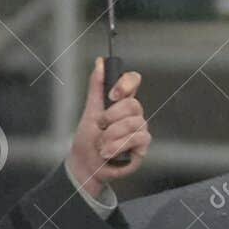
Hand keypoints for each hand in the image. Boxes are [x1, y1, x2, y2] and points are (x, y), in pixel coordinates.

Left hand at [66, 57, 149, 197]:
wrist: (86, 166)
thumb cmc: (87, 140)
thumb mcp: (89, 111)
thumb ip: (96, 87)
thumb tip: (100, 62)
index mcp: (121, 102)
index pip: (133, 81)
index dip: (126, 83)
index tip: (112, 95)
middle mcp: (134, 114)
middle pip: (133, 104)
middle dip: (111, 117)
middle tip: (100, 126)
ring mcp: (140, 130)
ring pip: (134, 123)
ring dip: (111, 136)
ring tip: (101, 145)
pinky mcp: (142, 147)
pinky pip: (137, 139)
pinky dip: (118, 146)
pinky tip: (108, 152)